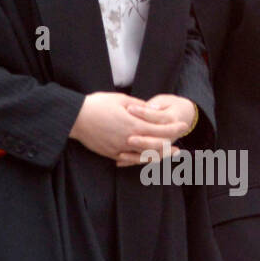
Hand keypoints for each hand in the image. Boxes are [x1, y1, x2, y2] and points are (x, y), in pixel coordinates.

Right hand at [68, 92, 191, 165]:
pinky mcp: (112, 154)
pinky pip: (130, 160)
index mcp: (134, 124)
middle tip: (180, 146)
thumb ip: (140, 106)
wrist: (75, 118)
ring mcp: (121, 149)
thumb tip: (153, 109)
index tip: (183, 126)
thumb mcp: (122, 99)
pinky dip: (141, 160)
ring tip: (168, 154)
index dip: (174, 128)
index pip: (161, 129)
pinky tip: (147, 158)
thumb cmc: (97, 105)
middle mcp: (130, 139)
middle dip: (170, 146)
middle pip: (157, 147)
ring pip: (145, 157)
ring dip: (159, 156)